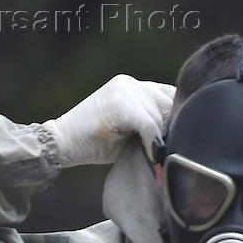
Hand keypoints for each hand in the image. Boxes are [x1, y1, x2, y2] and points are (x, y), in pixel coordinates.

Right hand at [43, 74, 174, 166]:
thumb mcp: (129, 131)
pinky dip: (153, 144)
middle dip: (172, 130)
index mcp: (134, 87)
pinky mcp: (120, 103)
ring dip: (163, 140)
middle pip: (170, 104)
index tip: (178, 141)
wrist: (63, 142)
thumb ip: (151, 125)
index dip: (178, 118)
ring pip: (161, 115)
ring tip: (160, 158)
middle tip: (170, 153)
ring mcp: (124, 90)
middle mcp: (131, 84)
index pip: (170, 95)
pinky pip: (150, 124)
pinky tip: (152, 157)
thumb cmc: (95, 143)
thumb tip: (180, 137)